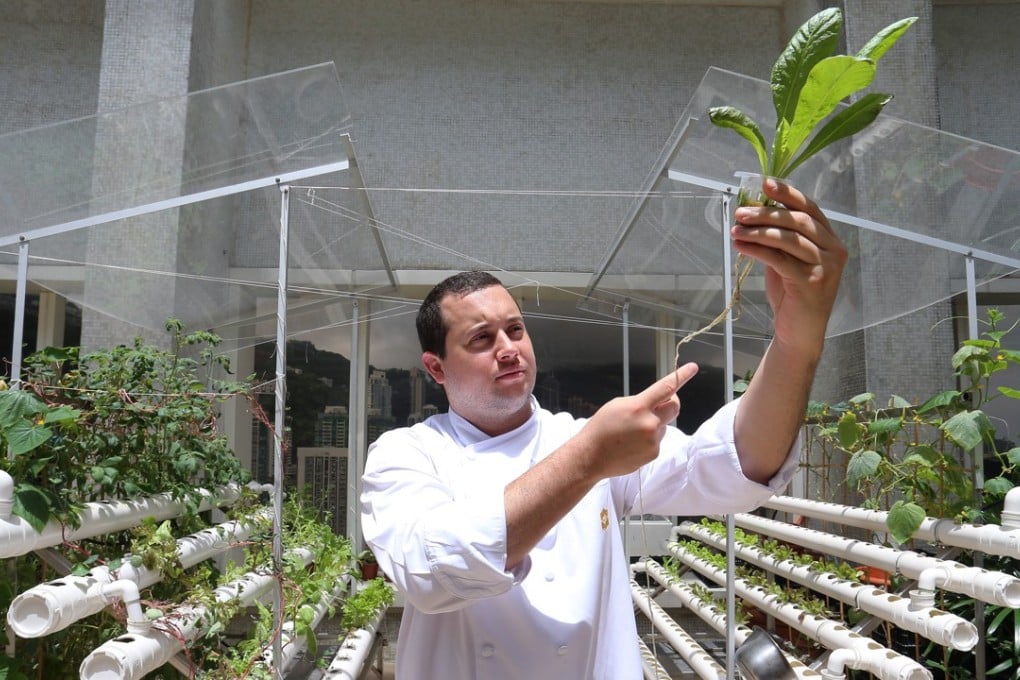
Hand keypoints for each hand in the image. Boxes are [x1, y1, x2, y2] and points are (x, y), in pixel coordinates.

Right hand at [576, 363, 698, 478]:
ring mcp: (653, 440)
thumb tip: (658, 403)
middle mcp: (649, 423)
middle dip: (670, 403)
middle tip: (659, 405)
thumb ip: (640, 402)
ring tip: (632, 432)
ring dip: (655, 424)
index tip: (693, 367)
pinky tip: (632, 443)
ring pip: (663, 425)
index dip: (681, 376)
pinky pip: (657, 441)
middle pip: (675, 407)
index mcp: (638, 406)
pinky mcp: (653, 453)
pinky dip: (649, 440)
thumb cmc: (601, 428)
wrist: (591, 456)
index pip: (665, 387)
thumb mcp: (618, 405)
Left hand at [732, 178, 846, 354]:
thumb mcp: (787, 259)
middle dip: (766, 213)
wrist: (800, 331)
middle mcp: (834, 250)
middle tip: (740, 212)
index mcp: (830, 239)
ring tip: (736, 230)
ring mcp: (826, 266)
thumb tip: (753, 212)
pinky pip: (780, 259)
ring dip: (758, 231)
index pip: (810, 208)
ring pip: (789, 239)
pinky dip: (758, 250)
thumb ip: (779, 237)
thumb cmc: (792, 293)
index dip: (788, 193)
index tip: (765, 183)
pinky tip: (741, 246)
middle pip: (798, 221)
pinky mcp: (812, 282)